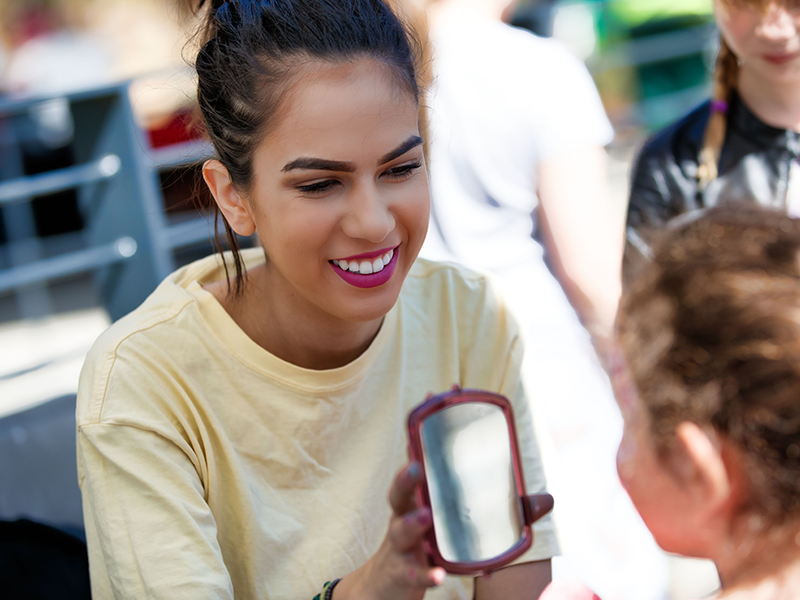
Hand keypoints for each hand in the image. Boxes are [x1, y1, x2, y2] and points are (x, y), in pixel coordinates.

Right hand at [334, 463, 445, 599]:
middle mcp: (400, 526)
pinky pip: (414, 574)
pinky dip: (427, 575)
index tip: (415, 450)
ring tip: (426, 515)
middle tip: (416, 469)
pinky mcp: (404, 576)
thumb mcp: (413, 521)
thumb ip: (426, 497)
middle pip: (398, 500)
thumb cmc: (407, 547)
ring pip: (402, 534)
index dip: (407, 469)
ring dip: (412, 523)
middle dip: (405, 483)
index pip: (403, 484)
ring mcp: (400, 550)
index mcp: (405, 510)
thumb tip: (445, 466)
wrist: (379, 588)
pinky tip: (439, 575)